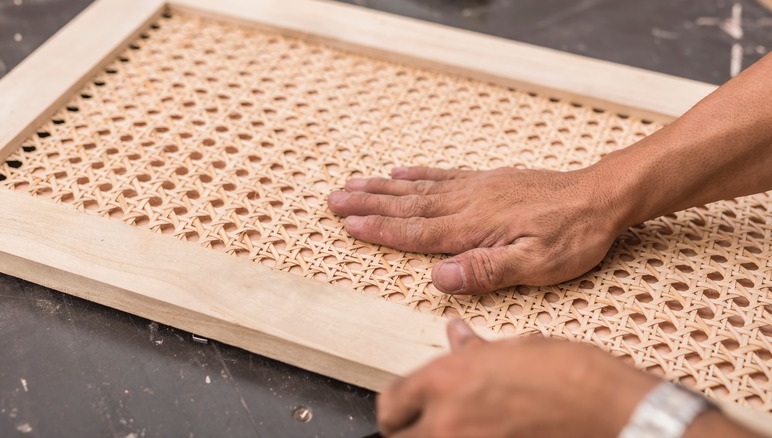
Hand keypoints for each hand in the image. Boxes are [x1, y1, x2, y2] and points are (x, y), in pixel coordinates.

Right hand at [328, 166, 624, 293]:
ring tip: (353, 184)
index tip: (347, 226)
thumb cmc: (572, 237)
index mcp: (474, 227)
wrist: (600, 197)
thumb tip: (439, 278)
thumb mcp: (537, 265)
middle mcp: (467, 203)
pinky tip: (400, 170)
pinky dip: (418, 173)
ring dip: (382, 188)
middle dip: (367, 205)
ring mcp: (476, 188)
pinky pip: (443, 174)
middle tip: (333, 200)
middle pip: (407, 206)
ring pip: (418, 188)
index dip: (380, 231)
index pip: (416, 232)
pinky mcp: (488, 181)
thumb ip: (486, 270)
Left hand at [376, 320, 656, 437]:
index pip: (390, 402)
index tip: (407, 407)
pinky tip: (485, 436)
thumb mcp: (515, 349)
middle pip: (397, 437)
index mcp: (445, 382)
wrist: (611, 413)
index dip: (399, 406)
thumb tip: (455, 334)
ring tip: (462, 428)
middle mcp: (446, 423)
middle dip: (408, 430)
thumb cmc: (570, 377)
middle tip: (428, 424)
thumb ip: (473, 350)